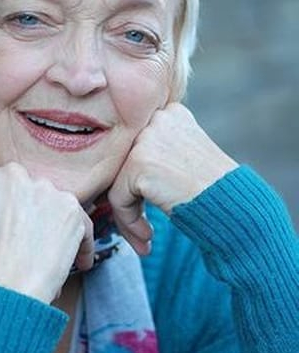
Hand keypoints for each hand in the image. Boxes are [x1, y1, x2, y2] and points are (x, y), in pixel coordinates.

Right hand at [0, 162, 93, 303]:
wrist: (3, 290)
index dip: (3, 207)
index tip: (8, 224)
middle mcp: (13, 175)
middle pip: (27, 191)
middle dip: (30, 212)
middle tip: (30, 239)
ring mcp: (45, 189)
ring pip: (54, 204)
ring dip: (55, 225)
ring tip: (53, 256)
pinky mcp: (70, 206)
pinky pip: (81, 222)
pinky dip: (81, 241)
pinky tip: (79, 261)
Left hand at [108, 103, 237, 253]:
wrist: (235, 205)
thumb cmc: (214, 190)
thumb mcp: (186, 156)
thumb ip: (157, 154)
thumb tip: (120, 178)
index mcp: (169, 114)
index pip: (136, 149)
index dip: (137, 183)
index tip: (146, 207)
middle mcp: (156, 119)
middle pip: (124, 166)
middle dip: (130, 202)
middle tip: (143, 231)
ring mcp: (146, 139)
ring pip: (118, 184)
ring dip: (128, 217)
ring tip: (146, 238)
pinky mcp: (139, 163)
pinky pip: (119, 198)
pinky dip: (129, 222)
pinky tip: (148, 236)